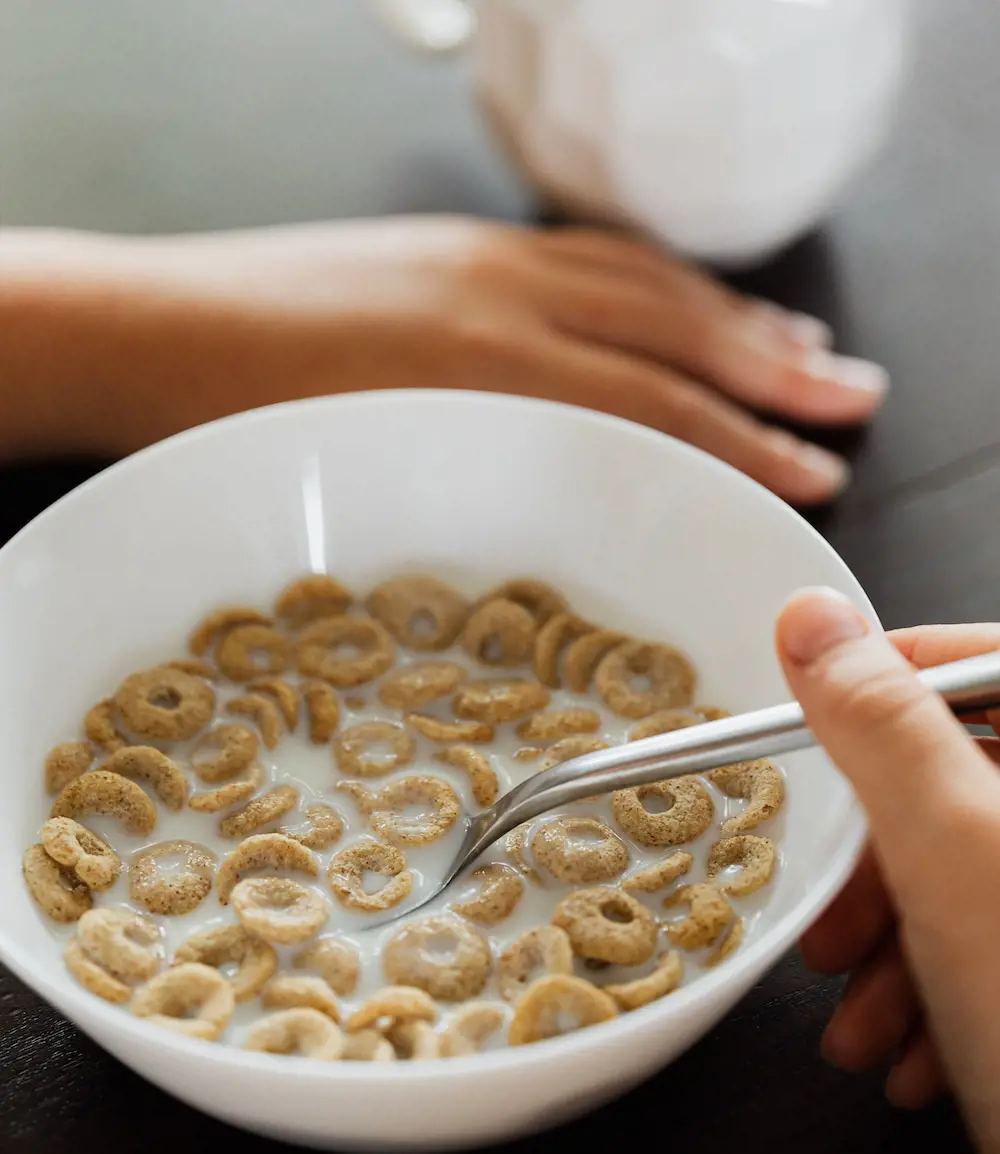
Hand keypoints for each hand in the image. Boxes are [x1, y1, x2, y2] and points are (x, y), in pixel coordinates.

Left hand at [88, 217, 883, 501]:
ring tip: (805, 348)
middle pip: (668, 337)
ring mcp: (481, 265)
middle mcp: (497, 304)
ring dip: (734, 318)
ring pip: (642, 284)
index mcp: (479, 375)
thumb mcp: (367, 479)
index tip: (805, 471)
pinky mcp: (458, 247)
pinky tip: (691, 296)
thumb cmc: (233, 427)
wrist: (148, 333)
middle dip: (772, 375)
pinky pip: (589, 253)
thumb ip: (471, 496)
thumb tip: (554, 528)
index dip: (739, 446)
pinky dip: (660, 278)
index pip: (647, 407)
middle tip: (849, 399)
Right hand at [776, 591, 999, 1147]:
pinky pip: (990, 935)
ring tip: (861, 1014)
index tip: (814, 717)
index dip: (883, 679)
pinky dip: (936, 989)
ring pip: (966, 870)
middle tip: (833, 915)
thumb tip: (814, 620)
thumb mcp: (953, 855)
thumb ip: (881, 722)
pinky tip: (912, 1052)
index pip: (979, 660)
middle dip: (877, 863)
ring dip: (893, 944)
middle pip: (963, 782)